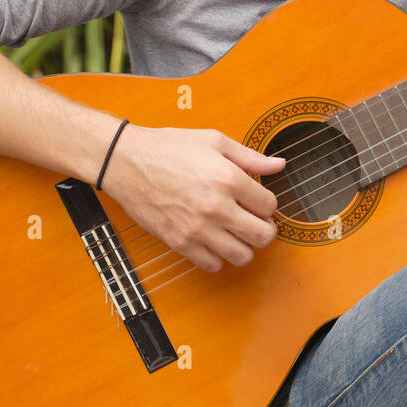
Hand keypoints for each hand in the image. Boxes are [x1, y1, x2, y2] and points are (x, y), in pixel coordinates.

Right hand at [102, 124, 285, 271]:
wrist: (127, 162)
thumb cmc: (169, 147)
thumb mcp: (214, 141)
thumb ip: (250, 157)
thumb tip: (279, 165)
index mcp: (227, 178)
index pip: (269, 205)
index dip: (267, 203)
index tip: (257, 201)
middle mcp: (216, 207)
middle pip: (262, 236)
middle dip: (264, 229)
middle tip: (255, 221)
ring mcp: (197, 228)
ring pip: (242, 256)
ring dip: (244, 246)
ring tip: (236, 233)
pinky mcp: (179, 242)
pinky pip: (212, 265)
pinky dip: (218, 257)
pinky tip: (214, 240)